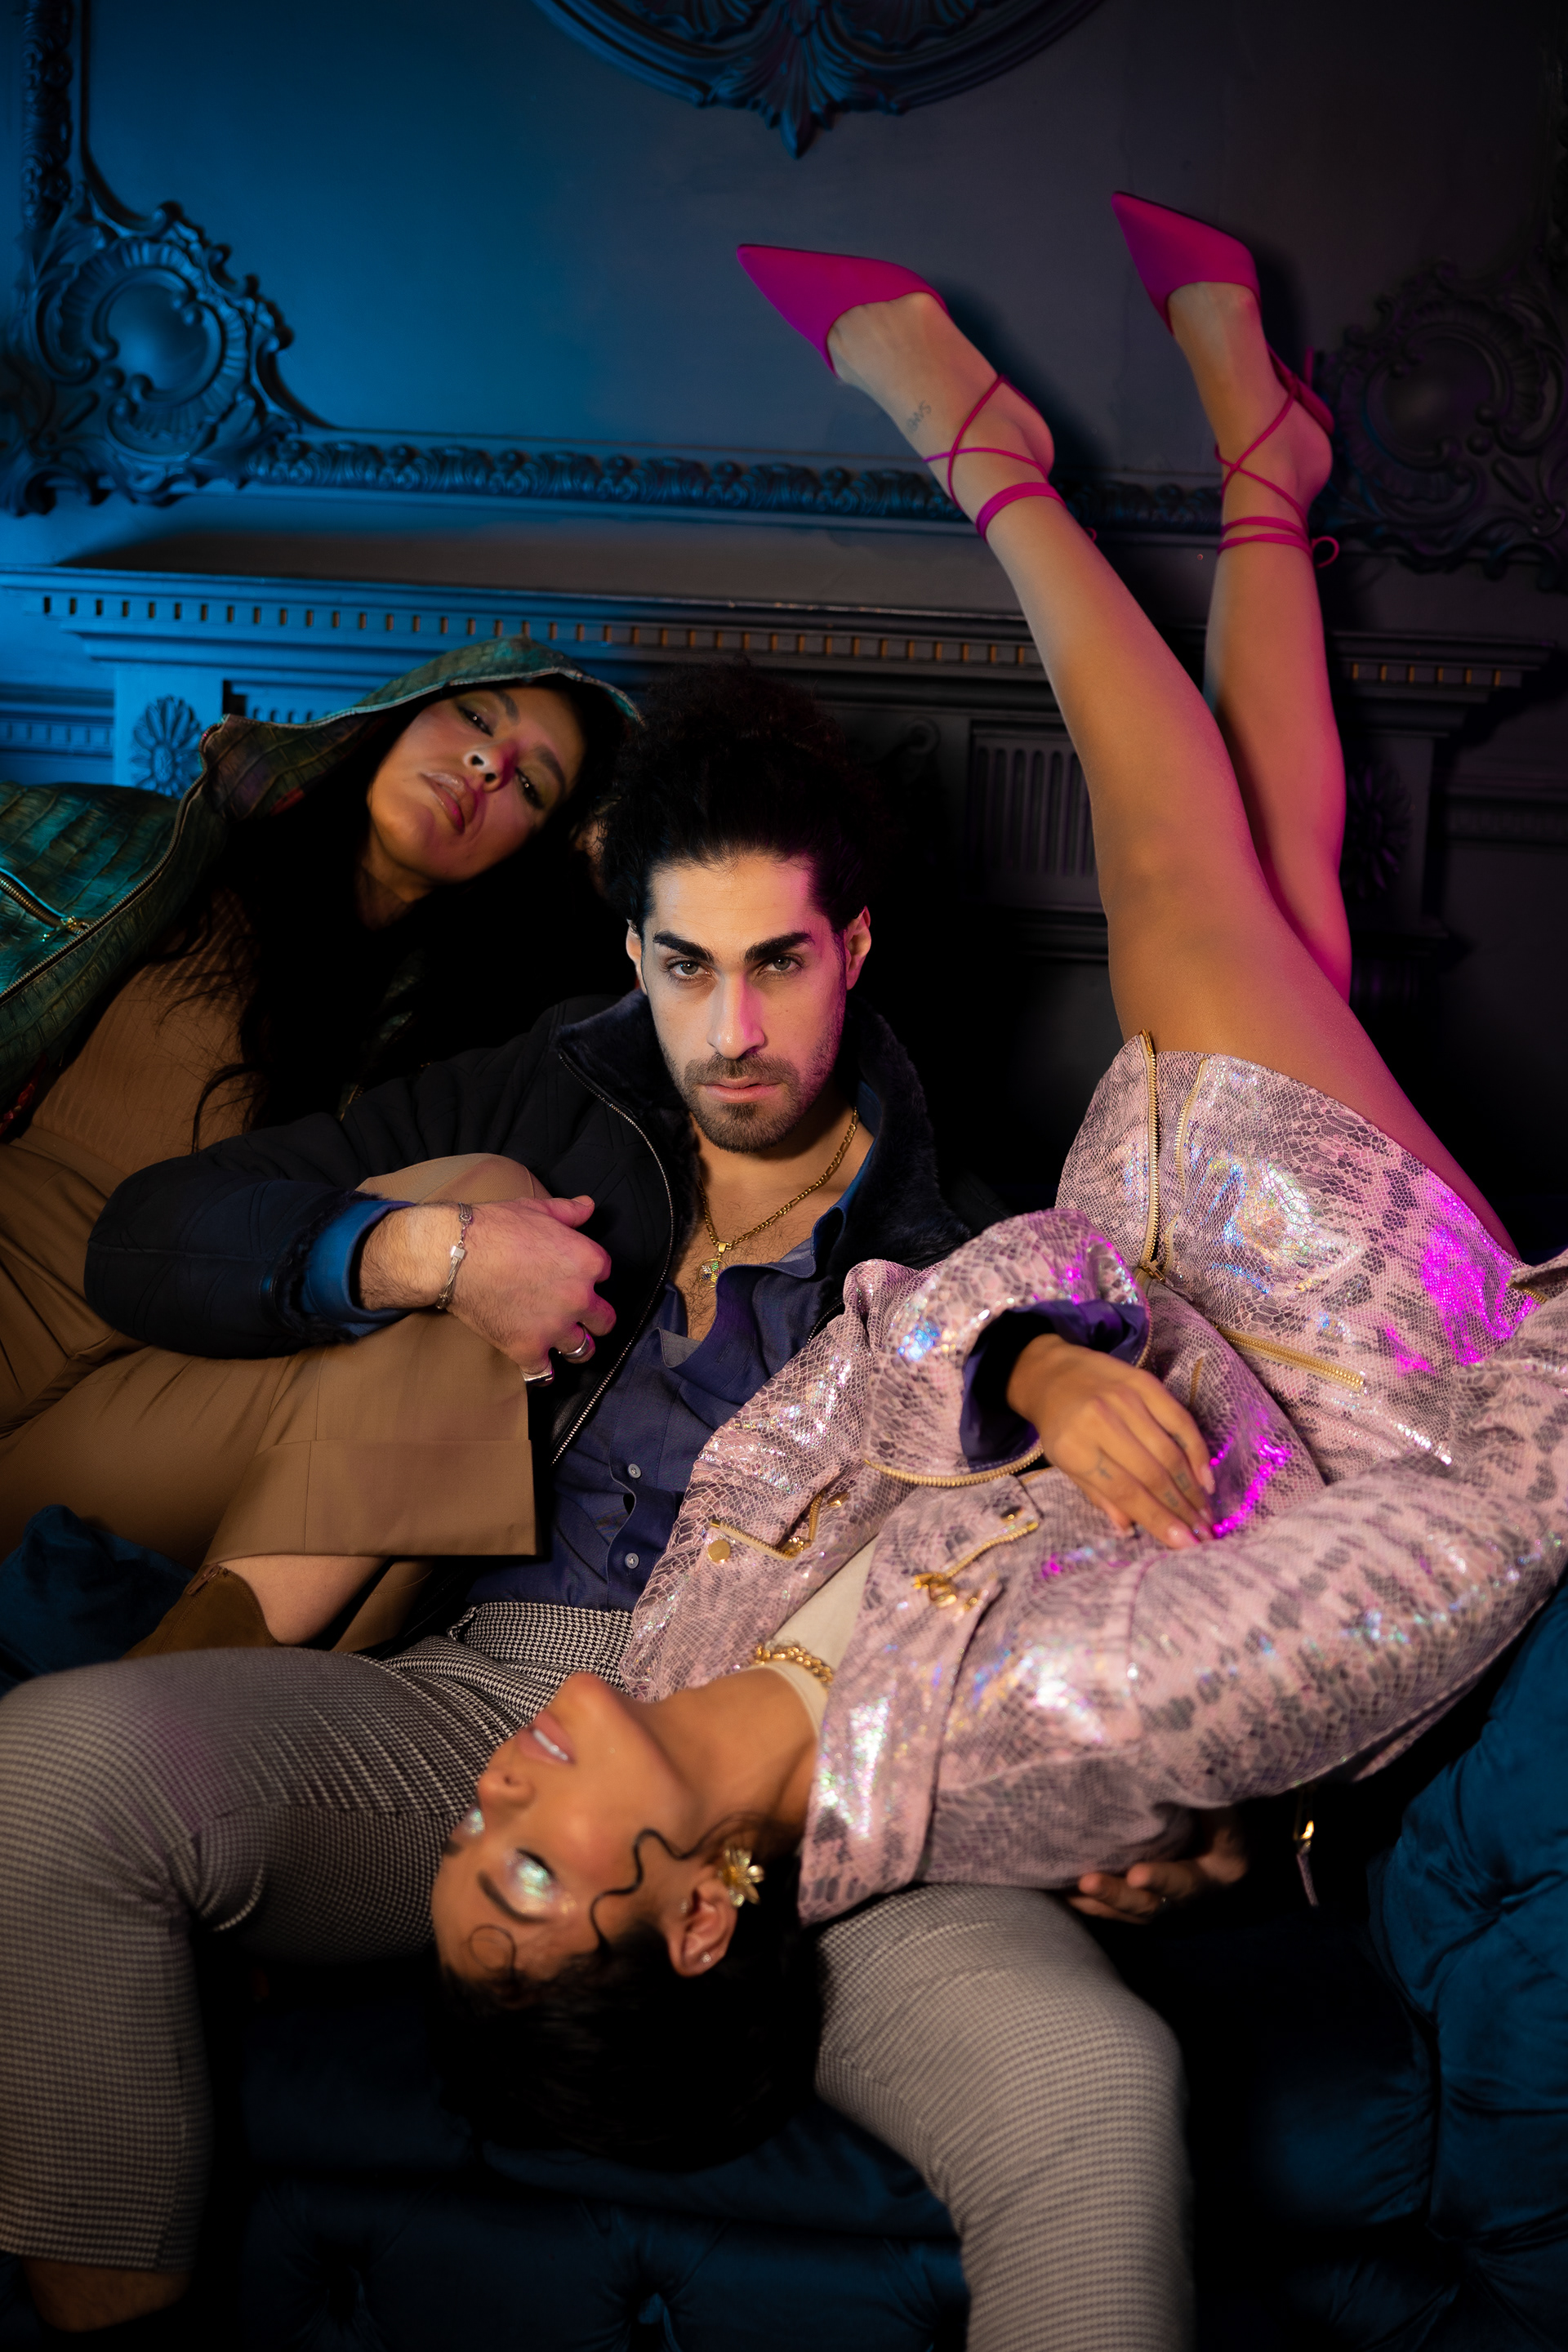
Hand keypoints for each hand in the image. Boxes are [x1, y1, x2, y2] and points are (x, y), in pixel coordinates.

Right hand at [360, 1193, 614, 1372]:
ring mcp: (555, 1328)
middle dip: (594, 1318)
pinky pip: (545, 1373)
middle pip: (605, 1320)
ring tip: (564, 1342)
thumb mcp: (537, 1209)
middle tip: (581, 1317)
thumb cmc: (495, 1228)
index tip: (575, 1277)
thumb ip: (569, 1211)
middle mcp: (579, 1298)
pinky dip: (541, 1371)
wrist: (454, 1256)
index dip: (590, 1275)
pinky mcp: (528, 1349)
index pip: (606, 1274)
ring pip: (583, 1350)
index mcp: (587, 1262)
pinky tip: (538, 1364)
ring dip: (575, 1346)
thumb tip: (589, 1206)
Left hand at [1006, 1333, 1213, 1546]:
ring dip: (1192, 1488)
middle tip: (1203, 1534)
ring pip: (1170, 1451)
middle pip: (1152, 1474)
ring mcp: (1127, 1400)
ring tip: (1206, 1514)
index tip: (1185, 1544)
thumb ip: (1098, 1494)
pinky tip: (1206, 1478)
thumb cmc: (1060, 1425)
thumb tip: (1128, 1527)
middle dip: (1182, 1510)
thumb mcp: (1065, 1463)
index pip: (1125, 1491)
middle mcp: (1102, 1422)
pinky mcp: (1146, 1383)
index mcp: (1076, 1448)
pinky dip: (1197, 1451)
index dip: (1158, 1519)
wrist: (1053, 1372)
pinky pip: (1181, 1421)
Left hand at [1069, 1809, 1247, 1925]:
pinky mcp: (1145, 1897)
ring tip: (1064, 1890)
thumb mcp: (1235, 1809)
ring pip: (1129, 1910)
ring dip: (1097, 1902)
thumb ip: (1214, 1797)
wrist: (1238, 1843)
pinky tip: (1059, 1889)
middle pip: (1153, 1906)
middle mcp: (1190, 1897)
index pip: (1191, 1879)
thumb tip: (1188, 1766)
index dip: (1164, 1880)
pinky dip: (1089, 1902)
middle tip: (1088, 1882)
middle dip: (1118, 1895)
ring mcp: (1167, 1902)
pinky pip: (1117, 1908)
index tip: (1137, 1875)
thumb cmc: (1234, 1817)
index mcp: (1218, 1874)